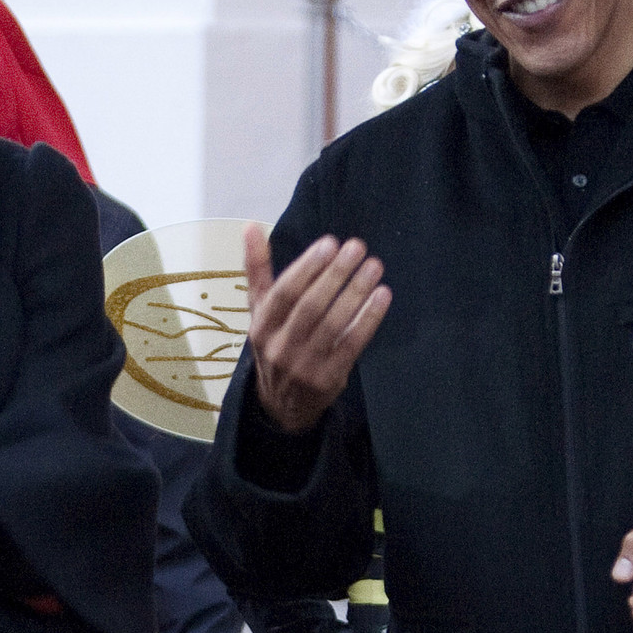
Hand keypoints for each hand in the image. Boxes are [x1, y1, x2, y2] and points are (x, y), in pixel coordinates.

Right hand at [245, 225, 390, 433]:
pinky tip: (382, 296)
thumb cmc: (274, 344)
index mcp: (261, 326)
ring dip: (356, 292)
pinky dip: (368, 319)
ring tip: (374, 266)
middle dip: (335, 274)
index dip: (307, 268)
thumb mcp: (259, 311)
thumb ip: (258, 270)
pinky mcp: (328, 379)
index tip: (330, 244)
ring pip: (333, 324)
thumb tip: (251, 227)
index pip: (284, 293)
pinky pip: (351, 344)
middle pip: (310, 306)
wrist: (281, 405)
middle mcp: (279, 346)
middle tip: (357, 247)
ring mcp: (304, 365)